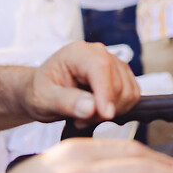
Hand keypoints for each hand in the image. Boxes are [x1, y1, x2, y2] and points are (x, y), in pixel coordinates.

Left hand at [22, 41, 140, 124]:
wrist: (42, 91)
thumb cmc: (40, 92)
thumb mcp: (44, 99)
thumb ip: (66, 102)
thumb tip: (90, 108)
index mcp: (78, 53)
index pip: (101, 68)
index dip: (106, 92)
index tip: (106, 115)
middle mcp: (99, 53)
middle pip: (118, 83)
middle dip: (103, 109)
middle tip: (80, 120)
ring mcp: (113, 63)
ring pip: (128, 91)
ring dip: (111, 110)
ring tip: (87, 115)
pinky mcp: (121, 75)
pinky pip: (132, 95)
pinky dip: (120, 108)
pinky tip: (98, 111)